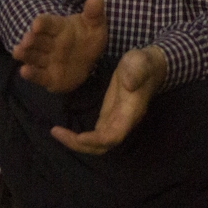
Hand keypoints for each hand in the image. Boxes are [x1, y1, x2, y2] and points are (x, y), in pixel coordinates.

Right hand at [13, 0, 107, 93]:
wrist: (87, 60)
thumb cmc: (87, 38)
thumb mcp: (95, 24)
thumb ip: (94, 13)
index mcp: (58, 28)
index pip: (47, 23)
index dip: (42, 23)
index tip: (37, 25)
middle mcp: (48, 43)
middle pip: (37, 40)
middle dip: (31, 40)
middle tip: (26, 40)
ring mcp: (46, 60)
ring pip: (33, 56)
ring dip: (25, 54)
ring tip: (17, 52)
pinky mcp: (48, 77)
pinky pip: (39, 76)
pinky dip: (32, 74)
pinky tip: (24, 71)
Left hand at [51, 46, 166, 153]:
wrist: (151, 67)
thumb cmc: (144, 63)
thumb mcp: (140, 62)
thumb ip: (135, 70)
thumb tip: (128, 83)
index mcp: (130, 113)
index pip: (113, 136)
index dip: (95, 140)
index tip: (78, 136)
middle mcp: (123, 122)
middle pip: (102, 146)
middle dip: (79, 145)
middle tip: (56, 132)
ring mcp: (115, 121)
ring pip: (97, 143)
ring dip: (77, 143)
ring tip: (56, 132)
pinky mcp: (109, 116)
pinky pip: (95, 134)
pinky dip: (80, 136)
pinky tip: (65, 129)